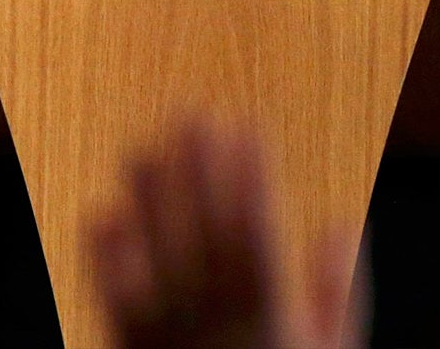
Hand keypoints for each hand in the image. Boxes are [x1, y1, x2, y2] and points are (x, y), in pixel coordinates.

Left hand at [92, 120, 359, 348]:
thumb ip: (335, 292)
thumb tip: (338, 224)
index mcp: (270, 320)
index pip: (257, 232)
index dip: (249, 176)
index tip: (245, 126)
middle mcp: (216, 323)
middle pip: (202, 233)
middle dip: (198, 170)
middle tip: (189, 113)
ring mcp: (170, 336)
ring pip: (155, 256)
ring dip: (148, 199)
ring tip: (142, 147)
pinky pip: (115, 301)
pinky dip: (106, 257)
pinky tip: (101, 213)